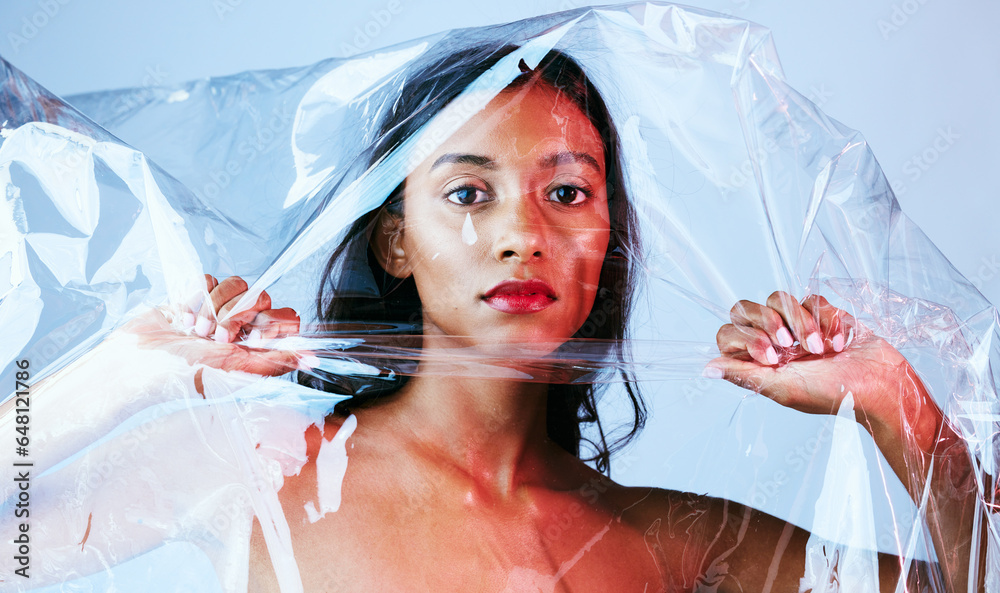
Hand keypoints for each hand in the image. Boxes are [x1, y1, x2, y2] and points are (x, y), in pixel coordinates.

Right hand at [123, 275, 309, 376]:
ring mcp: (217, 310)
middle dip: (237, 314)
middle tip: (216, 337)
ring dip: (214, 307)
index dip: (272, 320)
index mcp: (256, 344)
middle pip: (260, 296)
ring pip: (235, 284)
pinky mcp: (194, 297)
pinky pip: (208, 278)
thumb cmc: (187, 373)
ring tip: (195, 331)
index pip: (285, 317)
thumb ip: (275, 360)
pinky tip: (181, 320)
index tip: (254, 335)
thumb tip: (313, 359)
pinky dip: (193, 299)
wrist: (139, 363)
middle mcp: (241, 326)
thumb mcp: (236, 369)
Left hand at [704, 291, 916, 427]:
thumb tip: (707, 368)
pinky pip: (812, 298)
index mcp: (757, 360)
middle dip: (769, 321)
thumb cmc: (833, 393)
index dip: (744, 338)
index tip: (770, 357)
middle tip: (790, 346)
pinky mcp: (823, 313)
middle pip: (746, 307)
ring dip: (802, 323)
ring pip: (779, 298)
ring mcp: (797, 325)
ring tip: (820, 349)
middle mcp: (772, 340)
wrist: (880, 386)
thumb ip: (744, 376)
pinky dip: (827, 320)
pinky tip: (840, 343)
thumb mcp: (782, 388)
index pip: (728, 332)